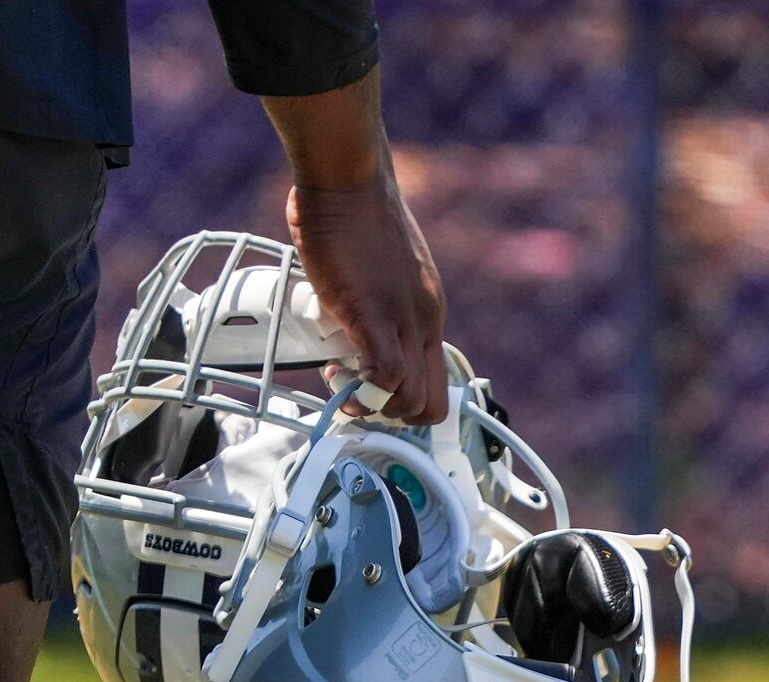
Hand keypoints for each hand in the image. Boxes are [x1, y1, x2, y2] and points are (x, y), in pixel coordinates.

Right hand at [260, 69, 450, 425]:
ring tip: (339, 380)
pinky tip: (333, 372)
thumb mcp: (378, 269)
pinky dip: (359, 390)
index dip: (401, 402)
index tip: (367, 389)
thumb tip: (348, 320)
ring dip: (372, 407)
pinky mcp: (374, 312)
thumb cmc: (353, 212)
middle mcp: (425, 318)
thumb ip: (373, 300)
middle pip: (431, 405)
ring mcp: (404, 317)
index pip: (435, 382)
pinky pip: (382, 375)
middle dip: (390, 417)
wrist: (349, 177)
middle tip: (353, 395)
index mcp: (427, 309)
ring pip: (410, 400)